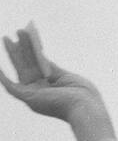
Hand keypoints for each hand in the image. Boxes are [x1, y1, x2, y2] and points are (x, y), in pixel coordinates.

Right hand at [0, 23, 113, 140]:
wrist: (85, 108)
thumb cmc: (84, 96)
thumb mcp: (67, 77)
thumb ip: (52, 68)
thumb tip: (41, 55)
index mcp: (54, 87)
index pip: (41, 65)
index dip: (34, 50)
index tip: (30, 35)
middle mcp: (42, 91)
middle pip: (29, 65)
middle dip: (23, 48)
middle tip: (18, 32)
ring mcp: (35, 94)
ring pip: (20, 70)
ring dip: (14, 54)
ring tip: (7, 38)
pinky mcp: (29, 98)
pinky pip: (10, 87)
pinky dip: (2, 77)